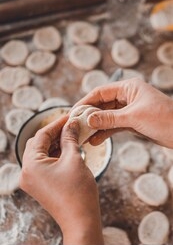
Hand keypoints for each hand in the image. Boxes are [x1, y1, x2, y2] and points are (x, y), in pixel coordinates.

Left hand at [19, 116, 103, 244]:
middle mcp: (27, 172)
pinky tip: (67, 148)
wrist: (81, 220)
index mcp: (31, 165)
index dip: (57, 124)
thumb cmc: (78, 191)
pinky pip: (44, 163)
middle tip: (70, 125)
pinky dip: (54, 154)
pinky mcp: (39, 184)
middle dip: (55, 133)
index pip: (42, 135)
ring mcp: (31, 180)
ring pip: (41, 153)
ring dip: (55, 143)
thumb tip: (71, 123)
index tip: (69, 116)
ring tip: (71, 135)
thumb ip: (70, 138)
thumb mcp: (74, 159)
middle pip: (38, 143)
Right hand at [73, 78, 172, 147]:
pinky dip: (105, 132)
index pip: (101, 92)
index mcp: (128, 88)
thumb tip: (88, 118)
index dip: (86, 101)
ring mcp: (129, 110)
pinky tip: (96, 140)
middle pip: (102, 104)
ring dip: (96, 126)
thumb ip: (110, 118)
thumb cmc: (164, 119)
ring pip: (107, 116)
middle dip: (89, 115)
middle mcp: (127, 97)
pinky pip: (114, 125)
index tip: (74, 112)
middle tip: (76, 125)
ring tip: (84, 136)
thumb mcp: (134, 117)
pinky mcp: (132, 122)